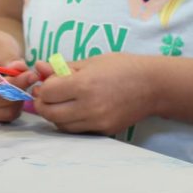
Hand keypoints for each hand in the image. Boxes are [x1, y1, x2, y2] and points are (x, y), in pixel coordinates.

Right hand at [0, 30, 31, 121]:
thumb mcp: (1, 44)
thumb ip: (9, 56)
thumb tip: (17, 67)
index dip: (13, 83)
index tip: (31, 75)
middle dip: (19, 89)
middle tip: (31, 77)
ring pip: (5, 110)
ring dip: (18, 99)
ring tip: (22, 84)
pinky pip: (6, 116)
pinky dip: (16, 107)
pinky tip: (17, 94)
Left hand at [32, 53, 158, 134]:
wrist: (153, 85)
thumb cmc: (121, 67)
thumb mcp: (90, 62)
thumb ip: (62, 68)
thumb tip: (39, 67)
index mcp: (83, 85)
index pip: (47, 93)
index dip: (43, 88)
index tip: (46, 83)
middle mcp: (89, 106)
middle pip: (50, 113)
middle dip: (42, 104)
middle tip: (45, 96)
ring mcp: (97, 121)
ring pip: (61, 125)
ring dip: (54, 115)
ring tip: (60, 102)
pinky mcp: (105, 130)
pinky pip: (77, 130)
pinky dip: (69, 122)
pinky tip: (74, 111)